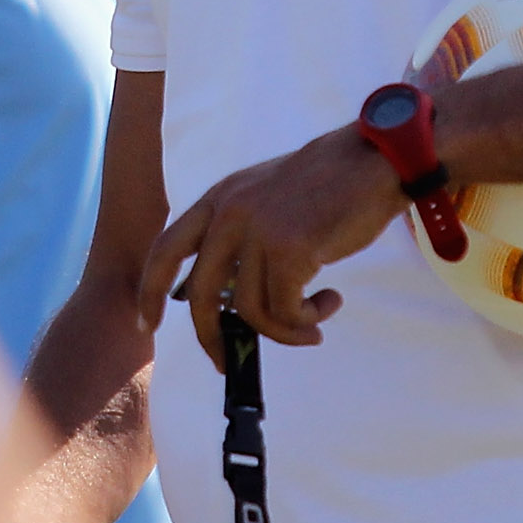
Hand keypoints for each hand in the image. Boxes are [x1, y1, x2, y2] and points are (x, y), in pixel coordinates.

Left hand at [136, 123, 403, 369]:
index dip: (150, 291)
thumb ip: (241, 236)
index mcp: (219, 197)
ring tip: (314, 324)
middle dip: (212, 339)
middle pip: (202, 297)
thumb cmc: (331, 184)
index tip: (147, 324)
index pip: (165, 249)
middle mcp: (229, 212)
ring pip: (252, 312)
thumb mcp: (267, 198)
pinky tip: (330, 302)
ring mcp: (258, 230)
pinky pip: (286, 312)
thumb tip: (231, 298)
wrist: (375, 160)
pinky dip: (307, 320)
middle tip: (227, 363)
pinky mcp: (290, 250)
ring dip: (285, 331)